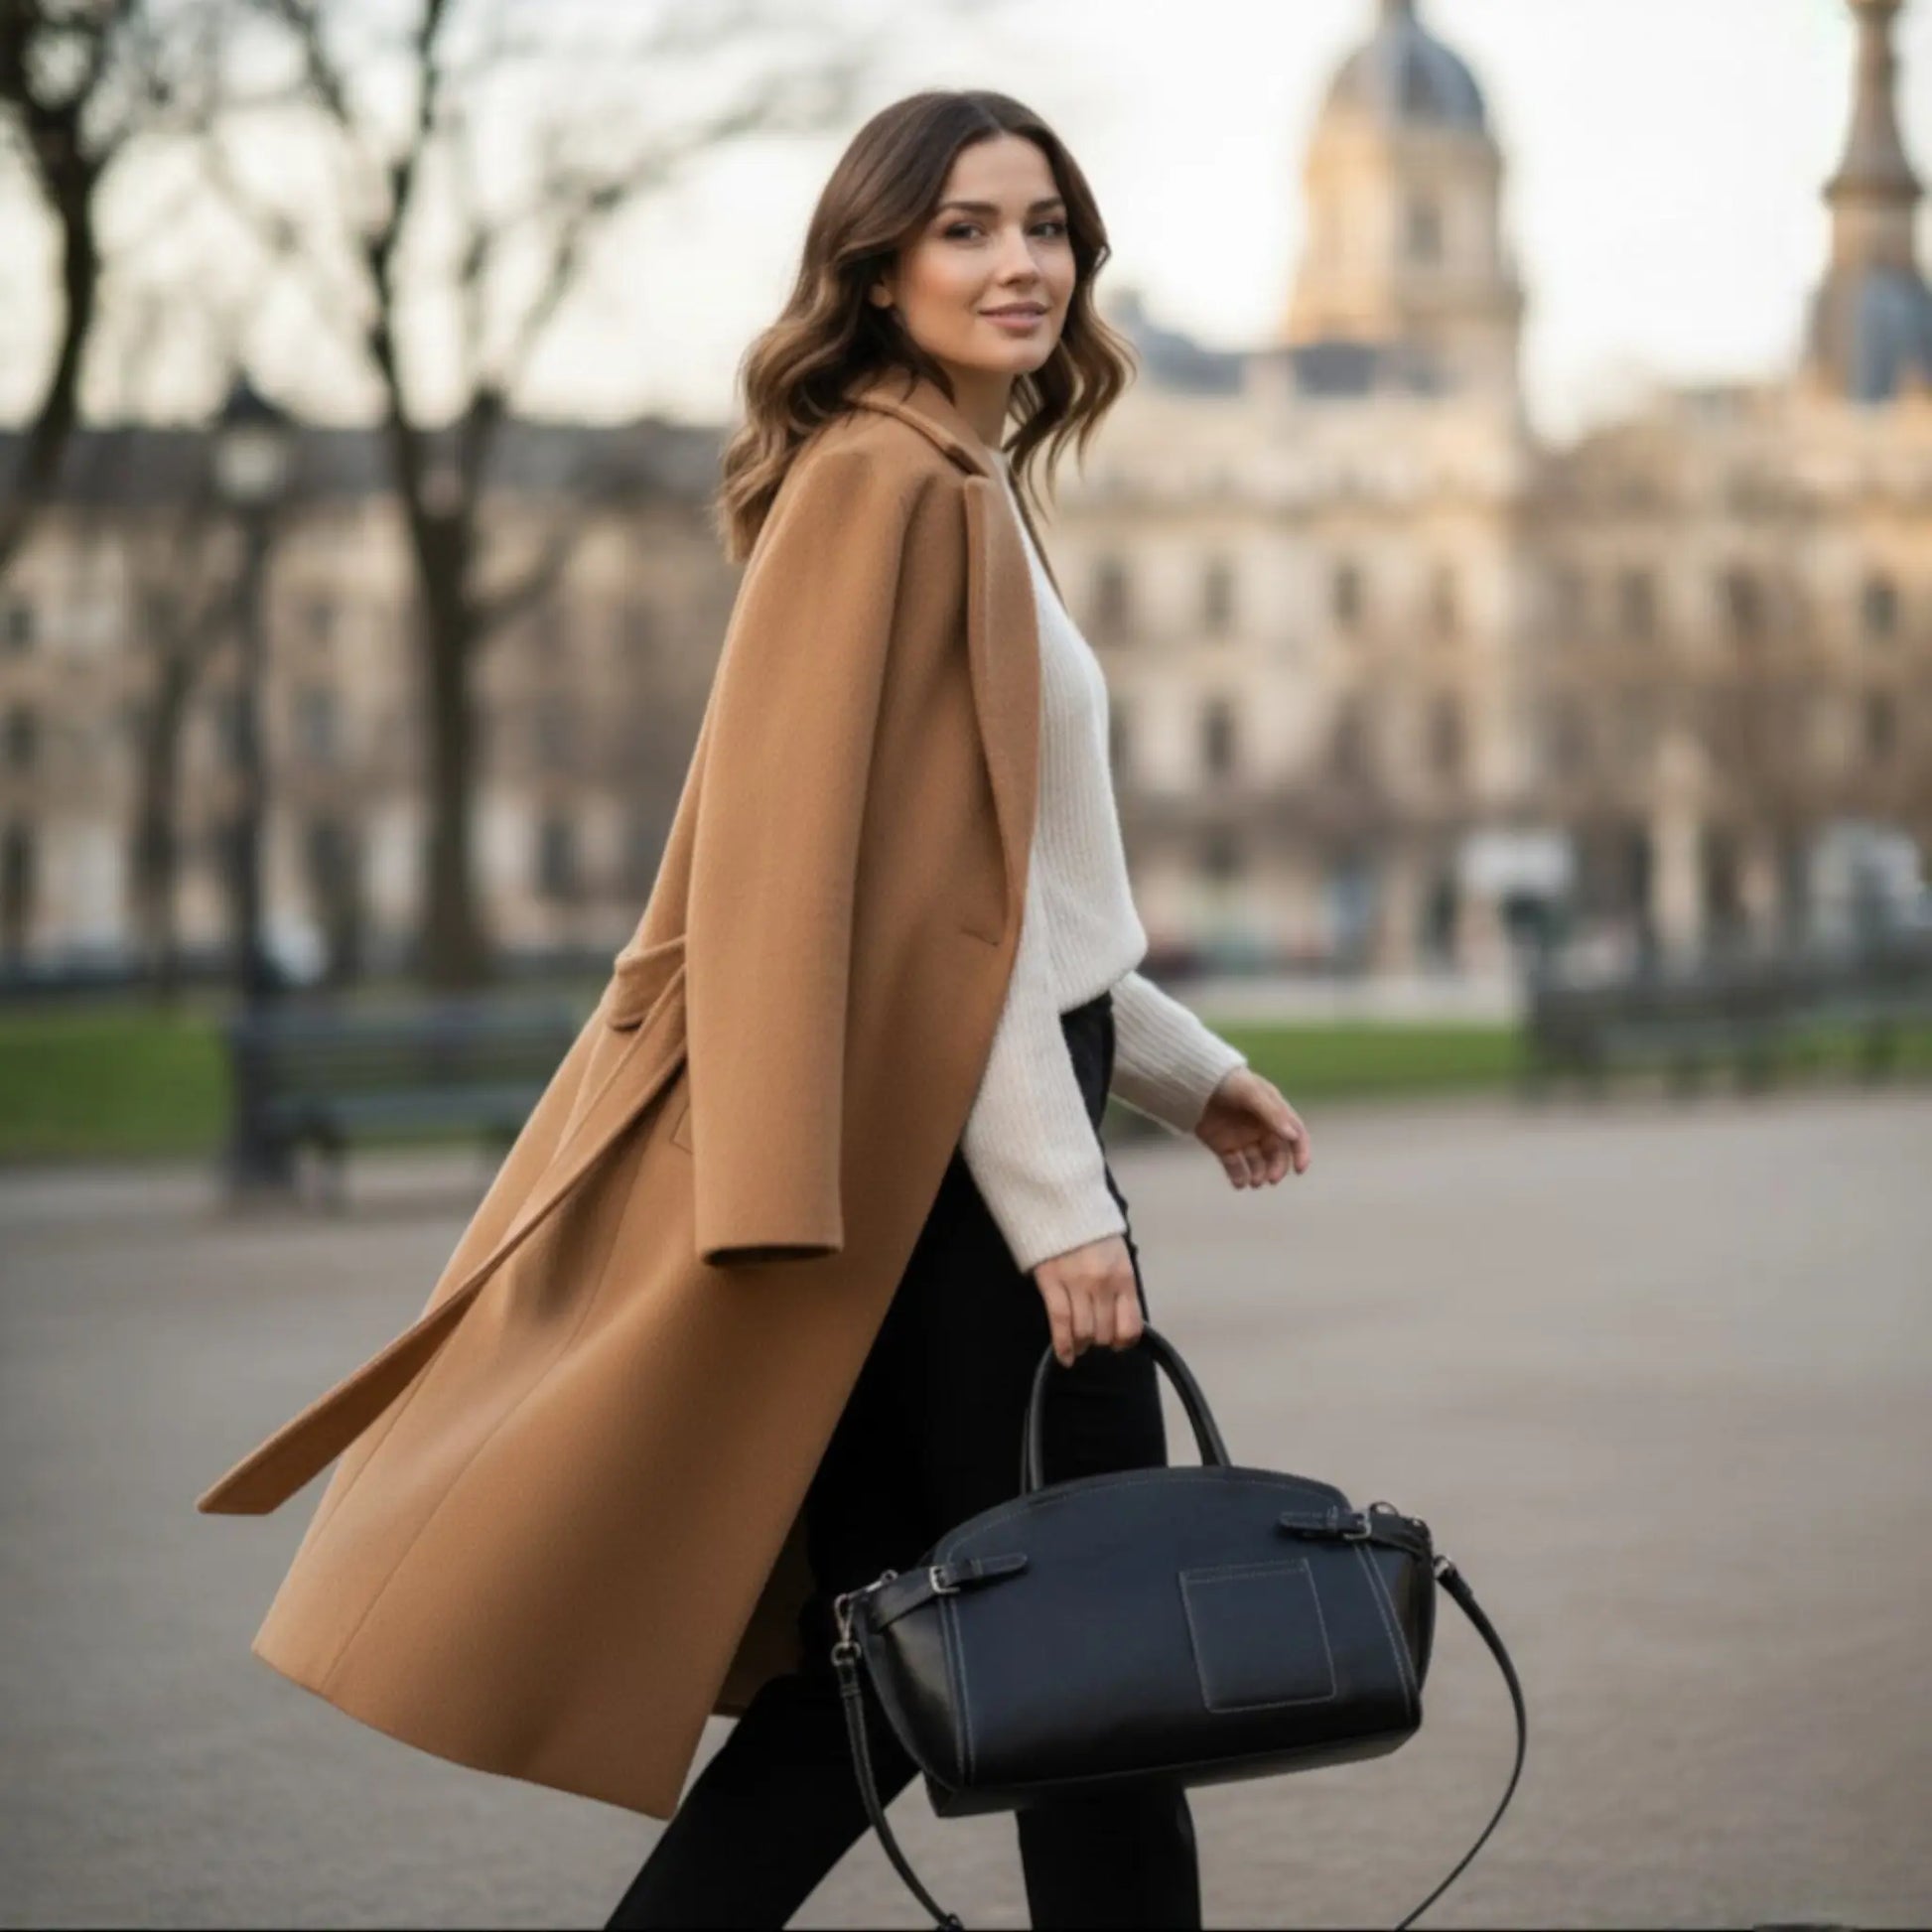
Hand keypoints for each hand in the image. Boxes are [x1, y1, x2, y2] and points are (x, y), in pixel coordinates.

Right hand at [1030, 1234, 1143, 1367]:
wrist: (1061, 1204)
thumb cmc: (1092, 1231)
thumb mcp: (1118, 1254)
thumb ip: (1120, 1284)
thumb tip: (1119, 1317)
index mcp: (1124, 1277)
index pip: (1130, 1324)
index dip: (1123, 1341)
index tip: (1117, 1344)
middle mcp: (1103, 1284)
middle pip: (1104, 1331)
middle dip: (1099, 1341)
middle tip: (1093, 1339)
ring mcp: (1076, 1285)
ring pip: (1083, 1331)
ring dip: (1082, 1344)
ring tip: (1079, 1346)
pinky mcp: (1051, 1283)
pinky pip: (1059, 1322)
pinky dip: (1063, 1345)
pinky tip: (1065, 1357)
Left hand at [1195, 1067, 1310, 1187]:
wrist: (1193, 1080)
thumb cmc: (1227, 1081)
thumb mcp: (1251, 1093)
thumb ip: (1272, 1113)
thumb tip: (1291, 1136)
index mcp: (1274, 1112)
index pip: (1295, 1135)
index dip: (1301, 1153)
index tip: (1299, 1170)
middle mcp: (1261, 1127)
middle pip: (1276, 1154)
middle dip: (1277, 1168)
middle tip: (1271, 1180)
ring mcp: (1242, 1138)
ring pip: (1257, 1163)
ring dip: (1259, 1175)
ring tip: (1254, 1182)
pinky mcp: (1223, 1146)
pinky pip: (1234, 1166)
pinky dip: (1238, 1177)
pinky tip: (1239, 1184)